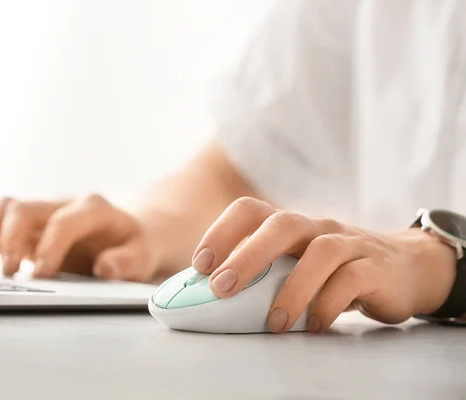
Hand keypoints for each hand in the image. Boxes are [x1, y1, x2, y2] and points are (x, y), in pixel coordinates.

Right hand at [0, 195, 156, 281]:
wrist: (132, 233)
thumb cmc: (135, 246)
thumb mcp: (143, 256)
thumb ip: (127, 262)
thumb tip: (104, 268)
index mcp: (94, 209)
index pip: (65, 221)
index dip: (50, 246)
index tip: (40, 274)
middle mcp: (65, 205)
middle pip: (27, 208)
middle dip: (11, 238)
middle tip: (9, 272)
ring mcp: (46, 213)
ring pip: (9, 208)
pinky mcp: (33, 226)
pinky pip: (3, 221)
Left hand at [191, 197, 456, 332]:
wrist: (405, 267)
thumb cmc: (333, 270)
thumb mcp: (296, 264)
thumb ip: (264, 273)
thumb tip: (210, 297)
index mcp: (290, 224)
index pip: (250, 210)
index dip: (221, 232)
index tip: (199, 265)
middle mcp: (316, 226)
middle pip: (281, 224)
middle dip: (248, 256)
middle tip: (222, 287)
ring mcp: (348, 243)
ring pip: (320, 252)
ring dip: (292, 289)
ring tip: (275, 323)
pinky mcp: (375, 267)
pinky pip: (351, 280)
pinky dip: (329, 304)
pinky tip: (315, 326)